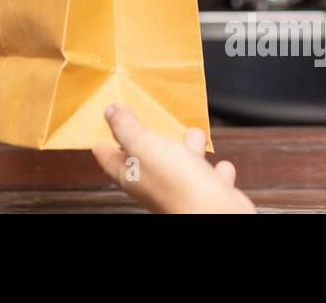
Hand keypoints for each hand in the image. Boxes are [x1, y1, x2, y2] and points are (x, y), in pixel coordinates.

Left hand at [92, 105, 255, 213]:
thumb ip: (126, 128)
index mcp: (130, 175)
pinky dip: (217, 170)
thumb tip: (110, 112)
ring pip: (181, 165)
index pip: (109, 157)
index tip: (104, 124)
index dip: (103, 141)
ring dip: (187, 149)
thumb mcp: (142, 146)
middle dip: (147, 140)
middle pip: (145, 159)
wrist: (215, 213)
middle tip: (144, 121)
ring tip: (193, 133)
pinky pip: (212, 178)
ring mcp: (182, 190)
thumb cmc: (176, 184)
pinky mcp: (209, 194)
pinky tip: (222, 164)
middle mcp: (154, 185)